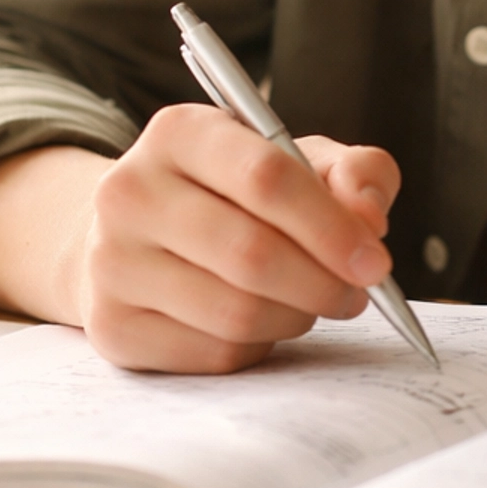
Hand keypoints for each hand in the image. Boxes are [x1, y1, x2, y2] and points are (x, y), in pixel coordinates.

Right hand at [0, 112, 400, 374]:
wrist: (137, 235)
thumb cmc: (234, 193)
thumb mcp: (297, 158)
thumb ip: (353, 172)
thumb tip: (369, 218)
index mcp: (180, 133)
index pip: (267, 177)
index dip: (332, 226)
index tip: (375, 261)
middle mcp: (130, 193)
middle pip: (251, 253)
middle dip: (323, 283)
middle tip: (356, 294)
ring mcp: (112, 263)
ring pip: (235, 312)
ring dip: (295, 317)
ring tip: (310, 302)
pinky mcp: (111, 327)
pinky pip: (212, 354)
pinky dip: (257, 346)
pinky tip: (260, 322)